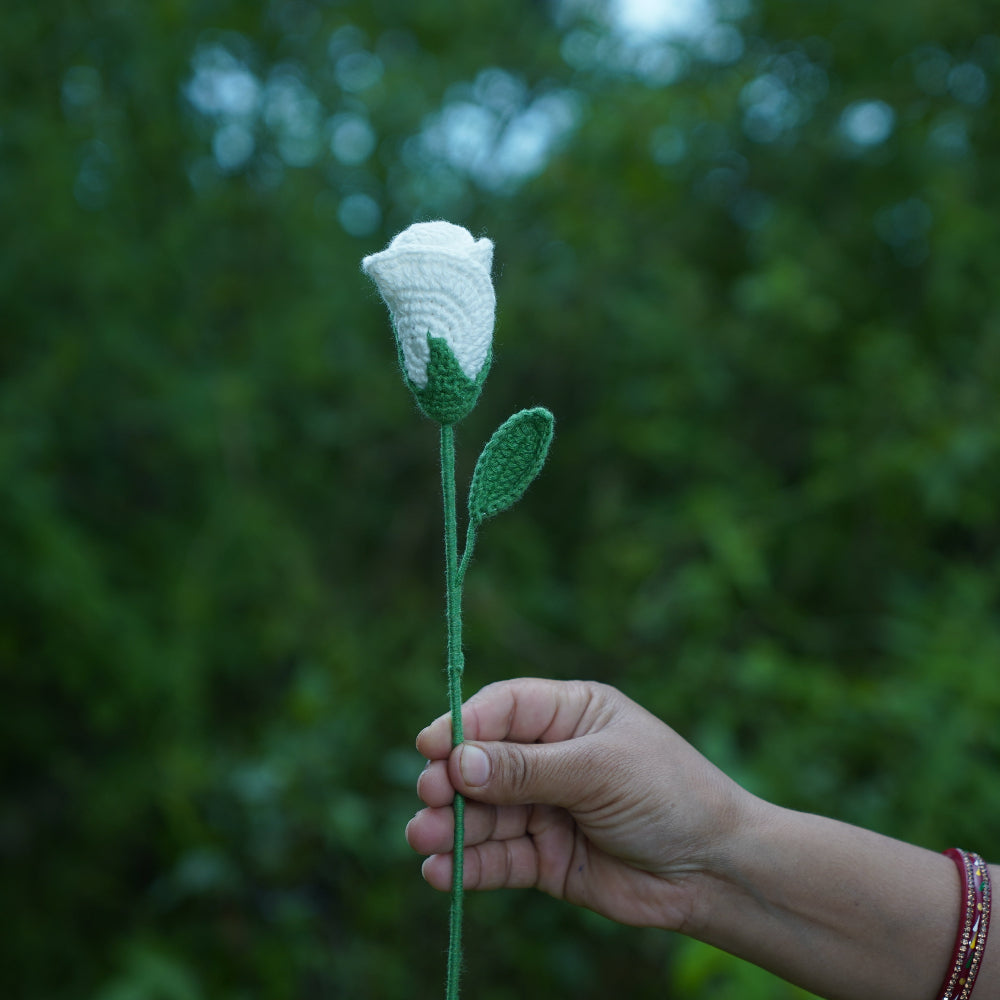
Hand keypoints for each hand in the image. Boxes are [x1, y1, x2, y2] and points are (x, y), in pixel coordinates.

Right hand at [405, 677, 757, 929]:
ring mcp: (545, 808)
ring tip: (424, 836)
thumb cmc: (668, 796)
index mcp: (570, 714)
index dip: (463, 724)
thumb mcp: (599, 770)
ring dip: (450, 825)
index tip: (430, 745)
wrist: (714, 871)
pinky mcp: (545, 858)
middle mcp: (551, 757)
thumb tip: (459, 761)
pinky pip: (496, 859)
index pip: (503, 709)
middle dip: (451, 778)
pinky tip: (439, 871)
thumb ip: (527, 768)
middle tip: (430, 795)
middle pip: (482, 762)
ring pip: (482, 813)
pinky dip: (466, 865)